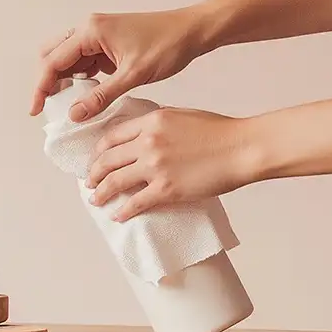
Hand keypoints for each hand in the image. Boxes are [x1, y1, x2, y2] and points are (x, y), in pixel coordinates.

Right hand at [28, 9, 210, 119]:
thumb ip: (100, 96)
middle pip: (52, 55)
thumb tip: (74, 115)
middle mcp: (88, 28)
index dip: (41, 87)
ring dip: (62, 80)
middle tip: (47, 108)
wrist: (192, 31)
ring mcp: (97, 35)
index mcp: (90, 31)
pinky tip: (84, 95)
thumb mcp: (133, 75)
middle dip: (46, 82)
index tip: (36, 110)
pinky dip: (79, 78)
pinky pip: (83, 61)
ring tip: (66, 106)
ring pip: (66, 59)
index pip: (53, 61)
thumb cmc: (167, 45)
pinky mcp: (106, 43)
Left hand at [85, 108, 261, 221]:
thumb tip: (142, 133)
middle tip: (89, 182)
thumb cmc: (220, 131)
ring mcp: (155, 167)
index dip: (99, 151)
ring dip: (101, 193)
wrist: (242, 148)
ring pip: (115, 182)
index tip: (95, 160)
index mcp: (151, 121)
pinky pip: (136, 203)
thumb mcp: (181, 115)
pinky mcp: (166, 189)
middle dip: (94, 173)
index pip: (112, 137)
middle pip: (107, 160)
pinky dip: (123, 211)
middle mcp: (147, 142)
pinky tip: (118, 216)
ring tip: (96, 200)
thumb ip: (157, 123)